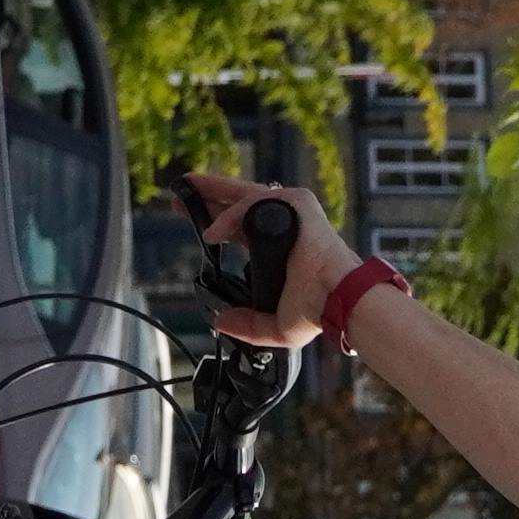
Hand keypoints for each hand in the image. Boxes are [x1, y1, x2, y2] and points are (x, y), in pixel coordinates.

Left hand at [162, 170, 368, 346]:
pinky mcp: (297, 203)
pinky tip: (213, 233)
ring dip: (212, 193)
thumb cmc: (317, 309)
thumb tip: (222, 323)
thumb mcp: (274, 325)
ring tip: (185, 193)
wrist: (336, 298)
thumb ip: (248, 325)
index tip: (197, 224)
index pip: (243, 227)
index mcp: (280, 247)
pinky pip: (254, 204)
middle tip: (182, 192)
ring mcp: (292, 211)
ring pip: (244, 196)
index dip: (219, 222)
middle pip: (239, 202)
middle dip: (209, 196)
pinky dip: (230, 216)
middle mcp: (285, 225)